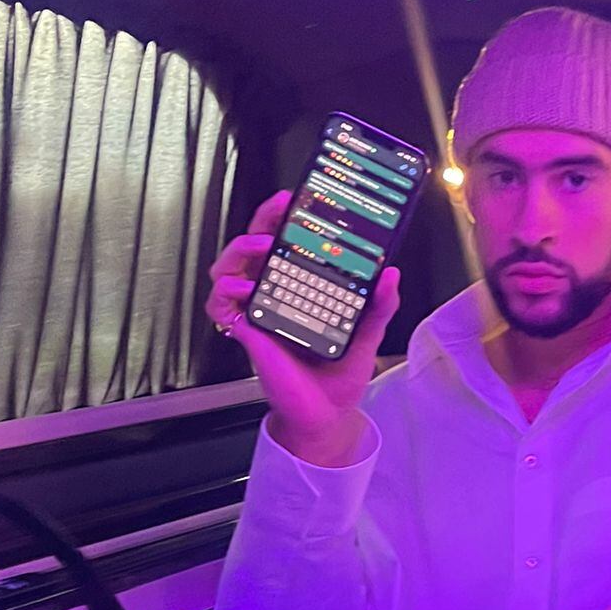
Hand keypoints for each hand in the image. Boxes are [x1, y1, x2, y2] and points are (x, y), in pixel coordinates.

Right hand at [206, 193, 400, 464]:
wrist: (327, 412)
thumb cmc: (339, 373)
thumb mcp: (368, 333)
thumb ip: (380, 304)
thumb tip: (390, 275)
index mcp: (301, 285)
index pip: (286, 241)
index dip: (284, 216)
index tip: (296, 197)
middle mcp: (275, 293)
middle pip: (253, 246)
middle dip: (260, 221)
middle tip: (277, 212)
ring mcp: (258, 311)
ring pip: (228, 268)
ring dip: (239, 252)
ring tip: (261, 251)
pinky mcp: (247, 332)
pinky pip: (220, 307)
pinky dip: (224, 295)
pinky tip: (241, 292)